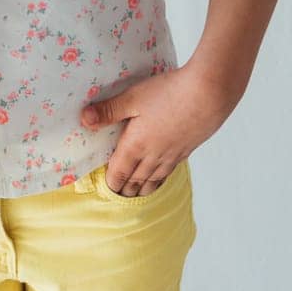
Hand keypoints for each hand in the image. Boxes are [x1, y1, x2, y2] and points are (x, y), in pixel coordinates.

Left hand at [79, 63, 234, 196]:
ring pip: (152, 180)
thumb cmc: (168, 93)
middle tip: (117, 197)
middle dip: (124, 190)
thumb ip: (108, 110)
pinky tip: (160, 177)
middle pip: (135, 180)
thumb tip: (84, 120)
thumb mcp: (132, 97)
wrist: (208, 95)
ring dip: (141, 189)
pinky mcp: (186, 150)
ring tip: (135, 195)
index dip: (110, 183)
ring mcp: (171, 155)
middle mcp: (153, 156)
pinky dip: (160, 180)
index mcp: (136, 146)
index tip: (104, 190)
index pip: (118, 173)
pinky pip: (168, 172)